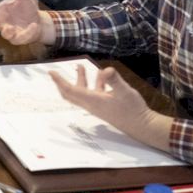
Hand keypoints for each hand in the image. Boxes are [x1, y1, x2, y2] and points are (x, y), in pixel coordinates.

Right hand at [0, 0, 53, 44]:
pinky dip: (27, 32)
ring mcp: (9, 31)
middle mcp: (1, 22)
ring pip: (4, 33)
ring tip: (10, 27)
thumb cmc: (25, 10)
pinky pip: (20, 37)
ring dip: (6, 31)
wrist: (37, 22)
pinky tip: (33, 26)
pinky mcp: (18, 38)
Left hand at [50, 64, 170, 147]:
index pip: (70, 90)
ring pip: (83, 92)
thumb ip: (115, 80)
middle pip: (71, 93)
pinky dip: (95, 83)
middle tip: (56, 72)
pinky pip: (94, 93)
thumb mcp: (125, 92)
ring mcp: (98, 106)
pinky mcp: (105, 106)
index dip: (59, 81)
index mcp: (92, 100)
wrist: (141, 126)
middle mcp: (92, 104)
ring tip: (81, 66)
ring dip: (81, 80)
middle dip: (63, 82)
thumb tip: (106, 70)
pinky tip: (103, 75)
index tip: (51, 72)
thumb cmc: (133, 109)